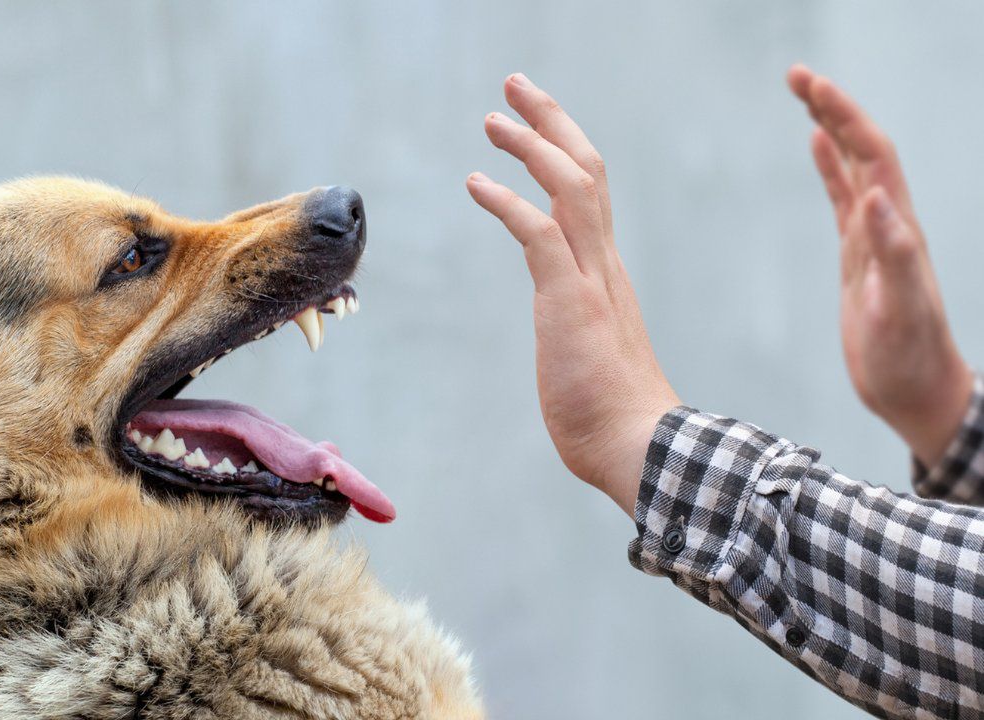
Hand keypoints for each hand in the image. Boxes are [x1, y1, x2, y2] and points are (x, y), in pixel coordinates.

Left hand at [467, 74, 678, 515]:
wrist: (640, 449)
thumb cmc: (613, 417)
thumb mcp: (589, 357)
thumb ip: (579, 333)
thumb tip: (570, 343)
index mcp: (607, 274)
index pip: (590, 194)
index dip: (563, 150)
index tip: (535, 125)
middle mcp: (604, 265)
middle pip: (586, 169)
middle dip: (551, 121)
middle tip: (515, 87)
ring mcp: (591, 280)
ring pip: (570, 186)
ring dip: (531, 145)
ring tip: (493, 119)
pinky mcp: (570, 301)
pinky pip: (539, 233)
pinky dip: (507, 201)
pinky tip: (476, 182)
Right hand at [787, 64, 972, 466]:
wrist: (916, 391)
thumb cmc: (909, 358)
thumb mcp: (901, 309)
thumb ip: (894, 252)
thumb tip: (875, 195)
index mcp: (898, 228)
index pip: (872, 154)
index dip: (844, 116)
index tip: (811, 86)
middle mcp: (889, 223)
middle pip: (862, 148)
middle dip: (832, 107)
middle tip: (795, 75)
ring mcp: (874, 237)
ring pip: (852, 166)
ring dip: (830, 127)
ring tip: (803, 94)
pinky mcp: (859, 256)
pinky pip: (842, 198)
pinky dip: (829, 167)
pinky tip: (815, 148)